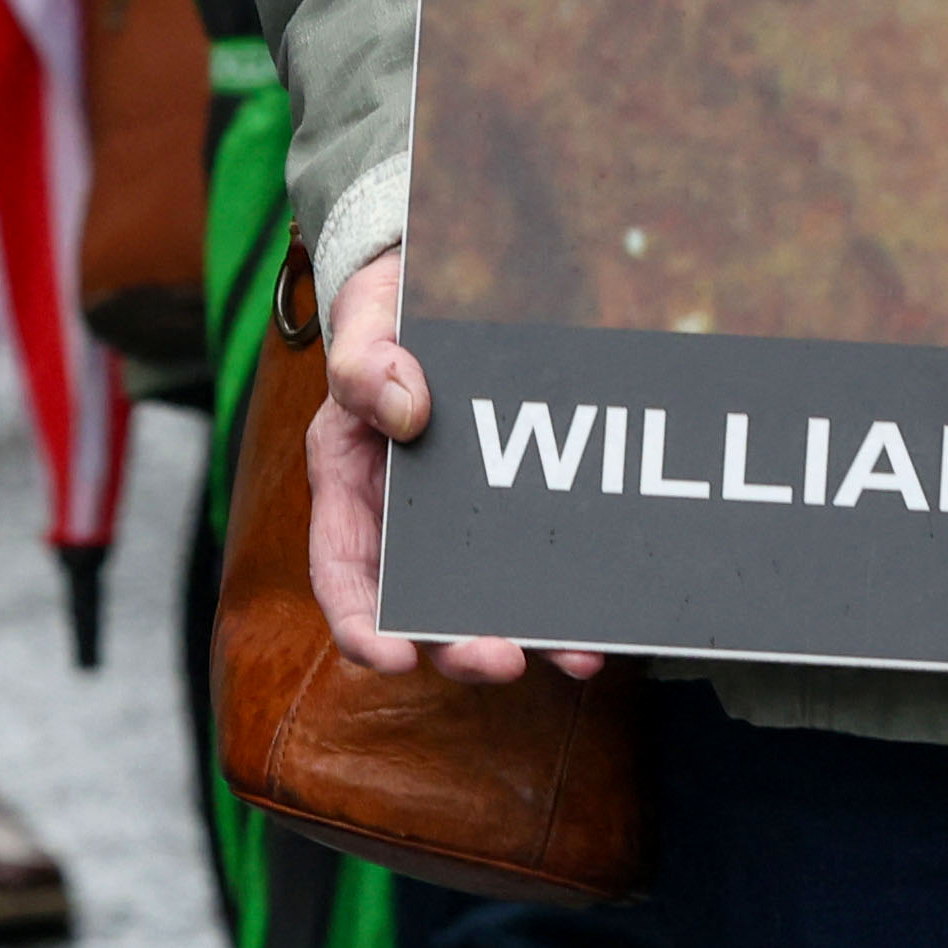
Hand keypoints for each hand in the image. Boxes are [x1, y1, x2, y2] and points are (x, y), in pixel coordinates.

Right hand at [307, 249, 609, 683]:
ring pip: (489, 602)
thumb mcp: (364, 322)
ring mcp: (461, 521)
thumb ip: (364, 363)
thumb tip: (404, 409)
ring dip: (531, 639)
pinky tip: (604, 614)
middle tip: (504, 659)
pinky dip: (568, 596)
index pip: (343, 576)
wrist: (438, 288)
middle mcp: (404, 522)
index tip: (394, 657)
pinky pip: (539, 561)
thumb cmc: (387, 311)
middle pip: (422, 610)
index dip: (363, 627)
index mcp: (351, 488)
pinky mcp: (514, 508)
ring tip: (577, 657)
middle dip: (461, 646)